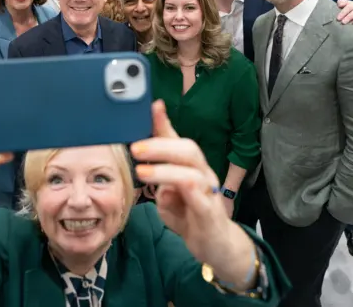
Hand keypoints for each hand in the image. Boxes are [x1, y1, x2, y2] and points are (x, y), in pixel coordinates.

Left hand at [131, 100, 255, 287]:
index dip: (165, 122)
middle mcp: (202, 173)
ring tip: (141, 170)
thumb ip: (158, 179)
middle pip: (187, 148)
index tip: (153, 106)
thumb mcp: (167, 194)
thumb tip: (146, 167)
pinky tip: (161, 192)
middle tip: (135, 148)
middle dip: (160, 145)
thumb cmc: (190, 216)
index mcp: (190, 166)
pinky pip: (196, 194)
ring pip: (191, 169)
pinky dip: (177, 188)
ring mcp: (208, 191)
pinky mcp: (209, 211)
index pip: (177, 140)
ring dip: (164, 168)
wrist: (216, 246)